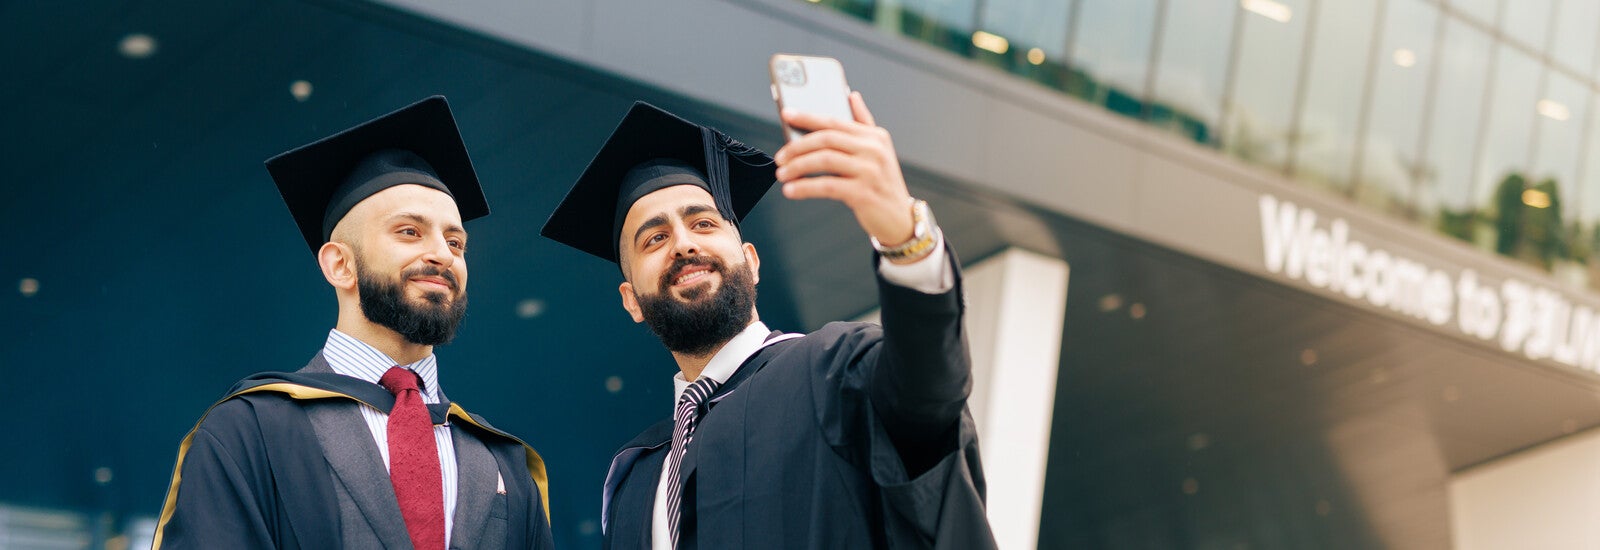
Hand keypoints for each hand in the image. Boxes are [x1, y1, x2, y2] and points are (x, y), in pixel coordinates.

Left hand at [773, 92, 914, 247]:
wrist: (900, 218)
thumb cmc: (883, 183)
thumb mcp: (879, 150)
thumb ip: (864, 122)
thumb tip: (851, 95)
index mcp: (875, 136)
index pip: (835, 121)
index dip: (808, 117)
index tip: (787, 114)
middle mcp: (874, 150)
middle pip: (827, 139)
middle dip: (798, 146)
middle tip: (780, 157)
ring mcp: (870, 171)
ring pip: (824, 160)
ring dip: (797, 166)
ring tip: (782, 174)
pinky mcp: (863, 193)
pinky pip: (827, 186)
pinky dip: (805, 187)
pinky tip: (791, 190)